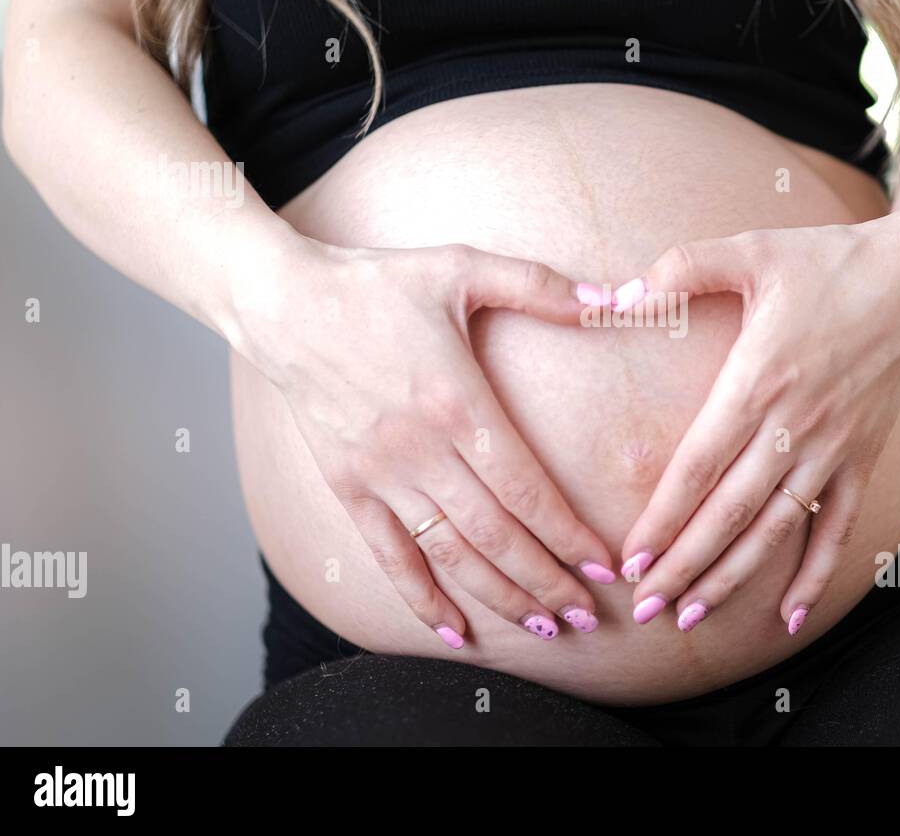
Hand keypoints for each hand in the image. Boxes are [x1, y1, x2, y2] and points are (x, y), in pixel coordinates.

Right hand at [238, 239, 616, 647]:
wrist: (283, 304)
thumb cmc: (378, 283)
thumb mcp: (461, 266)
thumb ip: (540, 285)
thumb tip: (616, 295)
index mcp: (457, 403)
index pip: (526, 490)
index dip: (569, 536)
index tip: (605, 567)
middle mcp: (421, 451)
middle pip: (498, 536)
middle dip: (548, 582)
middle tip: (588, 616)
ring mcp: (381, 476)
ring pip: (452, 555)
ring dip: (501, 598)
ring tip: (544, 629)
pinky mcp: (348, 488)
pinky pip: (390, 557)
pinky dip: (422, 598)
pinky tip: (455, 632)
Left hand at [614, 214, 899, 633]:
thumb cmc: (825, 261)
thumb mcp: (750, 249)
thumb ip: (681, 269)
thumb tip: (618, 295)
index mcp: (759, 380)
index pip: (700, 466)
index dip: (664, 518)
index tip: (630, 559)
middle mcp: (795, 426)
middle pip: (731, 513)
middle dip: (684, 567)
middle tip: (642, 609)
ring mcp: (833, 448)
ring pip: (777, 531)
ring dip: (732, 578)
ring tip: (691, 618)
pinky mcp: (863, 457)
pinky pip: (838, 527)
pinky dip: (816, 574)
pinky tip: (790, 616)